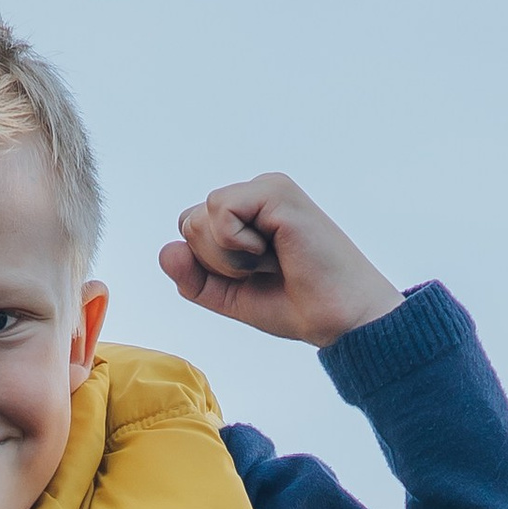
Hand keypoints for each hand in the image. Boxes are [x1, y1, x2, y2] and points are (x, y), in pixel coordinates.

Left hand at [159, 174, 402, 347]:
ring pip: (200, 217)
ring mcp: (268, 189)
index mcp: (248, 212)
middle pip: (190, 222)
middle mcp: (256, 194)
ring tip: (273, 261)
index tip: (255, 277)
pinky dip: (237, 245)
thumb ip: (195, 279)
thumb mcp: (231, 297)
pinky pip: (220, 211)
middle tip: (266, 270)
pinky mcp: (276, 191)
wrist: (341, 319)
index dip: (209, 266)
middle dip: (216, 262)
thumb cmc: (297, 306)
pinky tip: (274, 251)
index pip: (191, 230)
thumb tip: (166, 250)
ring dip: (229, 257)